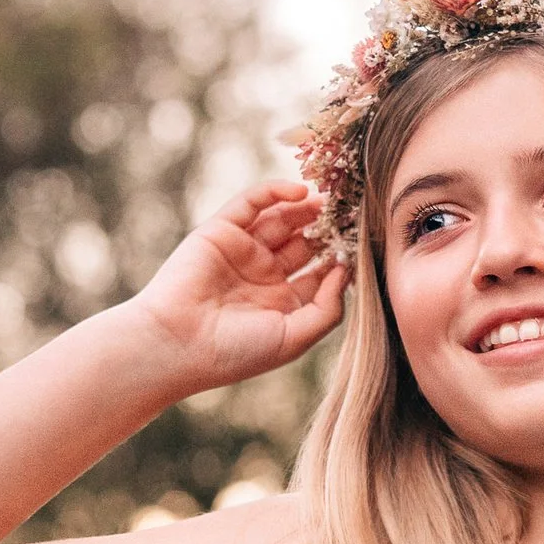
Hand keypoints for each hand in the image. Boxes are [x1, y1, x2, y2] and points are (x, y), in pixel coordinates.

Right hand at [127, 180, 347, 391]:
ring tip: (332, 198)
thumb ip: (327, 308)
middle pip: (305, 241)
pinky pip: (252, 203)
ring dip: (308, 207)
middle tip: (353, 212)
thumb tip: (346, 271)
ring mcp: (243, 251)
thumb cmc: (235, 352)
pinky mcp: (221, 231)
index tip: (366, 243)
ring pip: (282, 218)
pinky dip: (275, 192)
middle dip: (329, 227)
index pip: (320, 272)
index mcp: (283, 303)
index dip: (342, 257)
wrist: (177, 344)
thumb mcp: (295, 338)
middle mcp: (264, 275)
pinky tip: (301, 192)